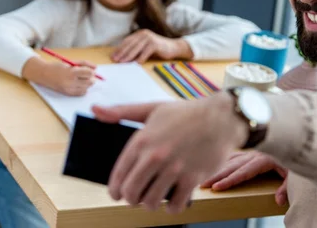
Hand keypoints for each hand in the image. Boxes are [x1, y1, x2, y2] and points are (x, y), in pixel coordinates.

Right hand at [23, 57, 96, 95]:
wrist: (44, 74)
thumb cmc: (58, 66)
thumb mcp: (71, 62)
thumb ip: (84, 63)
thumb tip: (96, 68)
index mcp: (71, 72)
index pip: (89, 73)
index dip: (91, 71)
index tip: (90, 70)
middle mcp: (70, 82)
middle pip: (89, 82)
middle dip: (91, 78)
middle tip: (87, 75)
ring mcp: (69, 89)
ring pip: (86, 88)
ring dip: (87, 83)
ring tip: (82, 79)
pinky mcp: (67, 93)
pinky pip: (81, 93)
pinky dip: (83, 89)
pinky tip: (79, 84)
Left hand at [92, 93, 247, 212]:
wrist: (221, 117)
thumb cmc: (186, 113)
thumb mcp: (152, 108)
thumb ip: (122, 112)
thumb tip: (95, 110)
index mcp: (142, 140)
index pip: (118, 175)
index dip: (115, 190)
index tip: (117, 194)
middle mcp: (155, 156)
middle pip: (131, 193)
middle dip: (131, 199)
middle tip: (137, 198)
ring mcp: (174, 168)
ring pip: (151, 202)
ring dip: (150, 204)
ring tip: (155, 199)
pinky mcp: (192, 178)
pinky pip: (175, 205)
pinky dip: (172, 208)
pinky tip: (174, 200)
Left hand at [111, 29, 191, 62]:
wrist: (174, 47)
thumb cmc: (158, 49)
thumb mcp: (146, 47)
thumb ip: (137, 49)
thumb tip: (123, 57)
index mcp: (140, 34)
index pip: (127, 41)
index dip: (119, 49)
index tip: (113, 56)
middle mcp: (144, 34)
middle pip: (130, 44)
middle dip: (122, 53)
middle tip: (115, 60)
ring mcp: (150, 38)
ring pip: (136, 48)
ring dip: (128, 56)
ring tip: (122, 62)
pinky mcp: (155, 44)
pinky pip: (146, 52)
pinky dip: (140, 58)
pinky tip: (136, 64)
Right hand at [201, 151, 288, 205]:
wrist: (297, 138)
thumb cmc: (295, 158)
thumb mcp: (294, 174)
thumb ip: (286, 187)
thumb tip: (278, 200)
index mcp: (263, 159)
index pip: (243, 172)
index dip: (229, 180)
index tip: (216, 187)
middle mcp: (255, 154)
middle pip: (232, 166)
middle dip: (216, 176)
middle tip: (202, 184)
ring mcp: (252, 152)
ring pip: (231, 160)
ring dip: (218, 168)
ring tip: (205, 177)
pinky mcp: (252, 151)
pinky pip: (235, 155)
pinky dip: (225, 160)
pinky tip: (217, 164)